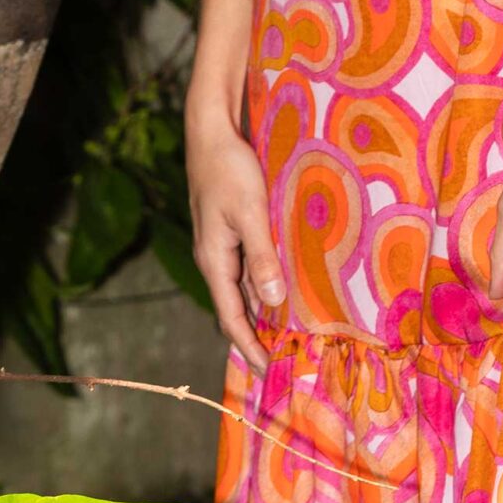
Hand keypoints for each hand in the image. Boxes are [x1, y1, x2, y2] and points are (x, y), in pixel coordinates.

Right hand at [185, 94, 281, 377]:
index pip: (231, 316)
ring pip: (245, 287)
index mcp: (214, 260)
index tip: (267, 371)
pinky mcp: (231, 228)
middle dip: (258, 334)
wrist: (211, 132)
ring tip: (291, 330)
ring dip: (264, 309)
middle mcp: (215, 258)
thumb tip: (274, 301)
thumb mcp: (250, 213)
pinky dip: (266, 282)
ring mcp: (222, 244)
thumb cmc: (229, 169)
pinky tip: (287, 285)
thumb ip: (262, 257)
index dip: (249, 346)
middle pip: (237, 307)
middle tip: (285, 359)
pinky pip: (249, 266)